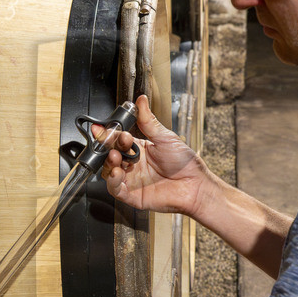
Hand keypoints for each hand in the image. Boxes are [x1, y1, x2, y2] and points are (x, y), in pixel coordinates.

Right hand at [96, 95, 207, 215]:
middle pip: (110, 155)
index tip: (102, 129)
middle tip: (111, 143)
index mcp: (138, 149)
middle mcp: (132, 164)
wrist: (195, 184)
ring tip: (114, 157)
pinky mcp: (132, 195)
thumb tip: (141, 101)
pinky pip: (116, 189)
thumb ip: (148, 121)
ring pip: (109, 172)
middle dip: (107, 148)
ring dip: (108, 163)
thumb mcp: (165, 137)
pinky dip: (113, 181)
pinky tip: (116, 173)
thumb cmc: (184, 163)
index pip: (117, 140)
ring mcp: (131, 180)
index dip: (109, 134)